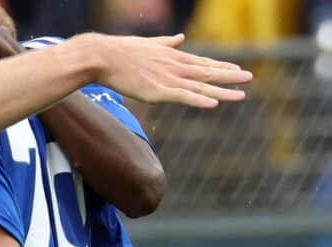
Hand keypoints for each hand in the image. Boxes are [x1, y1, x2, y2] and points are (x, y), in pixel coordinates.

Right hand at [77, 33, 252, 107]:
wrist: (103, 56)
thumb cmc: (120, 50)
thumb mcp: (147, 44)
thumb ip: (166, 42)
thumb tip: (180, 37)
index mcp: (172, 56)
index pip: (202, 63)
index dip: (220, 66)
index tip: (237, 69)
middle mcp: (174, 66)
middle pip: (207, 73)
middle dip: (229, 76)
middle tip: (249, 78)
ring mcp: (167, 79)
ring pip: (200, 87)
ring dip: (222, 91)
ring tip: (241, 95)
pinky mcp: (157, 91)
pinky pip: (183, 97)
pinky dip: (198, 101)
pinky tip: (213, 105)